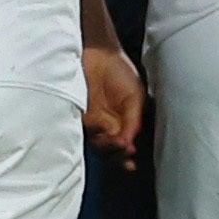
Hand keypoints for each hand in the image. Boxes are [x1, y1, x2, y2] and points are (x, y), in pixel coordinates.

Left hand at [82, 45, 144, 163]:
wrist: (99, 54)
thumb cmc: (120, 71)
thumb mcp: (136, 96)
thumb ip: (133, 121)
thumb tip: (127, 144)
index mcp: (123, 121)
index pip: (125, 145)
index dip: (127, 157)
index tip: (132, 164)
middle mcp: (109, 125)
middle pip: (111, 151)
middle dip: (118, 157)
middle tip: (126, 155)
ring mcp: (95, 122)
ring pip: (100, 146)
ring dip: (110, 149)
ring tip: (119, 142)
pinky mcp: (82, 116)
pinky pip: (89, 133)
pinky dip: (100, 139)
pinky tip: (109, 135)